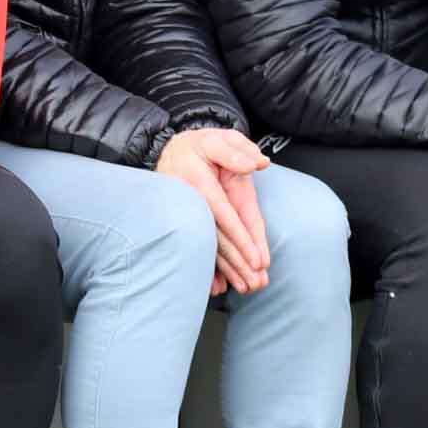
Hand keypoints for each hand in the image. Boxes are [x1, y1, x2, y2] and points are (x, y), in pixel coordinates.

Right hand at [155, 128, 270, 292]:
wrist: (170, 151)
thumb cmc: (198, 145)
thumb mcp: (215, 138)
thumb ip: (236, 149)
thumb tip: (257, 164)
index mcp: (202, 184)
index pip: (227, 216)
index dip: (242, 239)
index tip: (257, 261)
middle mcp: (196, 205)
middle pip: (220, 239)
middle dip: (239, 264)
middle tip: (256, 285)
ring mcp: (193, 217)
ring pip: (213, 247)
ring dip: (229, 271)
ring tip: (245, 289)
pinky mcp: (194, 224)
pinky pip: (203, 246)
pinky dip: (210, 268)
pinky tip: (218, 287)